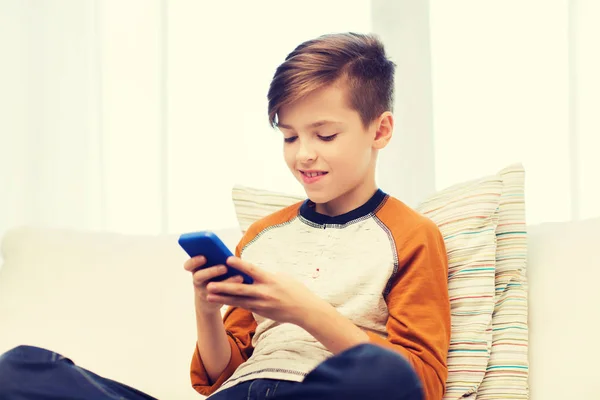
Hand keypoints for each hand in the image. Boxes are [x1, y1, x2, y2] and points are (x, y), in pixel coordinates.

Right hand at [183, 256, 244, 313]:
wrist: (208, 300)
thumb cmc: (212, 276)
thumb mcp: (210, 267)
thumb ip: (215, 260)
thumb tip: (230, 255)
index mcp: (195, 269)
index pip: (188, 265)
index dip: (194, 261)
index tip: (203, 257)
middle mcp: (197, 280)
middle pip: (199, 276)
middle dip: (211, 271)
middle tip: (224, 268)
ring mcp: (204, 291)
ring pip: (212, 288)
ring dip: (226, 283)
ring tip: (240, 278)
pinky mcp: (214, 300)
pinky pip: (223, 296)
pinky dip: (233, 291)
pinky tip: (244, 285)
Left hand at [205, 256, 324, 324]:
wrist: (304, 310)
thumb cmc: (295, 290)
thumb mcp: (282, 277)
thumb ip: (265, 275)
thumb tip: (251, 273)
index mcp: (270, 280)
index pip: (252, 270)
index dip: (239, 264)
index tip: (227, 259)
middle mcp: (264, 292)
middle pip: (240, 289)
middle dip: (223, 287)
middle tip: (209, 284)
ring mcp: (261, 304)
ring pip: (238, 300)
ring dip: (222, 297)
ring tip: (208, 295)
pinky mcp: (260, 311)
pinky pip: (243, 306)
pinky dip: (232, 302)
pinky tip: (221, 301)